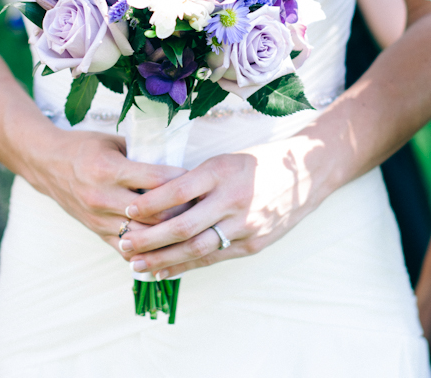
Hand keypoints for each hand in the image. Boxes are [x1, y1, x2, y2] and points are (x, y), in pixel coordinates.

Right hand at [25, 128, 187, 251]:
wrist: (47, 163)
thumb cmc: (84, 147)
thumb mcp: (114, 142)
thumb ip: (143, 156)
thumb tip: (178, 167)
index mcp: (109, 169)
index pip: (156, 180)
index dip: (183, 182)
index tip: (200, 180)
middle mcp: (102, 197)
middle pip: (153, 215)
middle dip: (181, 213)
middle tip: (202, 209)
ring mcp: (98, 218)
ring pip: (142, 237)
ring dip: (167, 236)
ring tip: (189, 231)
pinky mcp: (95, 232)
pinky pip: (126, 250)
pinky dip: (147, 252)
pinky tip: (167, 249)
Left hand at [116, 137, 317, 278]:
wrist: (307, 173)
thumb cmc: (258, 163)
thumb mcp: (224, 161)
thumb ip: (195, 182)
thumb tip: (154, 202)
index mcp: (222, 171)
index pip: (178, 190)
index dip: (151, 203)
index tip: (127, 209)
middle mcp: (233, 199)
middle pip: (184, 225)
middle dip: (149, 239)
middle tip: (123, 244)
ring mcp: (245, 225)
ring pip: (197, 248)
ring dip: (164, 259)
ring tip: (137, 264)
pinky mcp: (253, 244)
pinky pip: (214, 258)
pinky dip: (186, 266)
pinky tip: (165, 270)